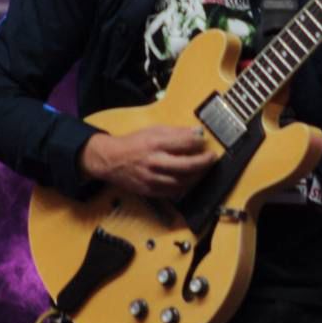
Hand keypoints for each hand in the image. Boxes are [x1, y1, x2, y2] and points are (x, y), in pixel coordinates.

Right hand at [79, 126, 217, 198]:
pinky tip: (189, 180)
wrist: (111, 160)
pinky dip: (184, 187)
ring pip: (182, 181)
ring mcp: (152, 178)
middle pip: (186, 165)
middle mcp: (154, 162)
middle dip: (203, 162)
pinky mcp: (150, 190)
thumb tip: (196, 132)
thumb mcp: (153, 130)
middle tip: (211, 158)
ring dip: (196, 176)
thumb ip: (175, 132)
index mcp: (155, 143)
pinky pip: (173, 192)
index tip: (204, 141)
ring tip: (202, 169)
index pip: (184, 143)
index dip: (198, 142)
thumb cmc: (133, 143)